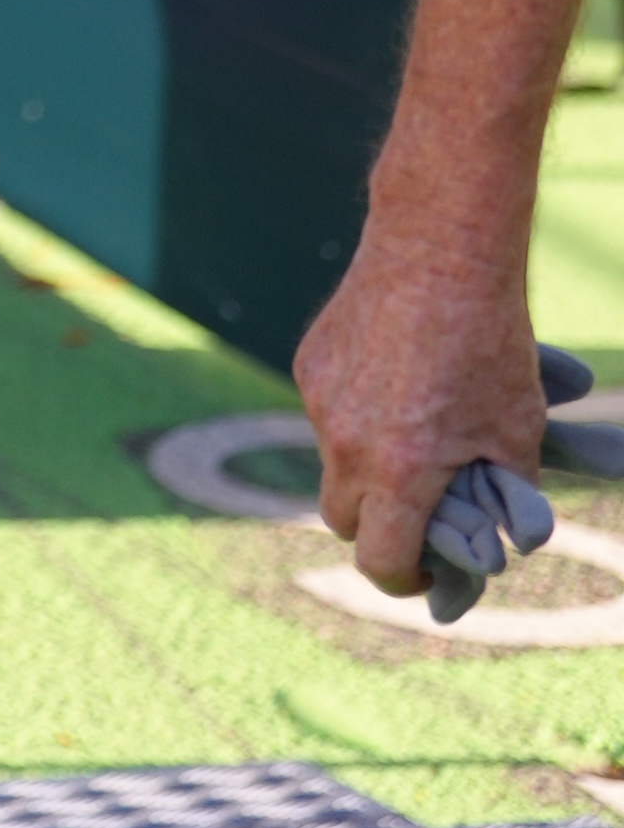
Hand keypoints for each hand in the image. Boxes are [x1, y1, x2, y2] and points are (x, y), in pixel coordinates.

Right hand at [296, 204, 546, 593]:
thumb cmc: (489, 341)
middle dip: (379, 530)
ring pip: (333, 462)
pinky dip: (354, 417)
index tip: (429, 574)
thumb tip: (498, 534)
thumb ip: (504, 492)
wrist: (439, 246)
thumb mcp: (517, 429)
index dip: (407, 581)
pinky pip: (326, 412)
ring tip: (414, 429)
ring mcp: (320, 400)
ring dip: (366, 467)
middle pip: (344, 521)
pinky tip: (393, 379)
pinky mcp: (310, 362)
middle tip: (420, 512)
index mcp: (398, 470)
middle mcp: (345, 442)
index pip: (381, 561)